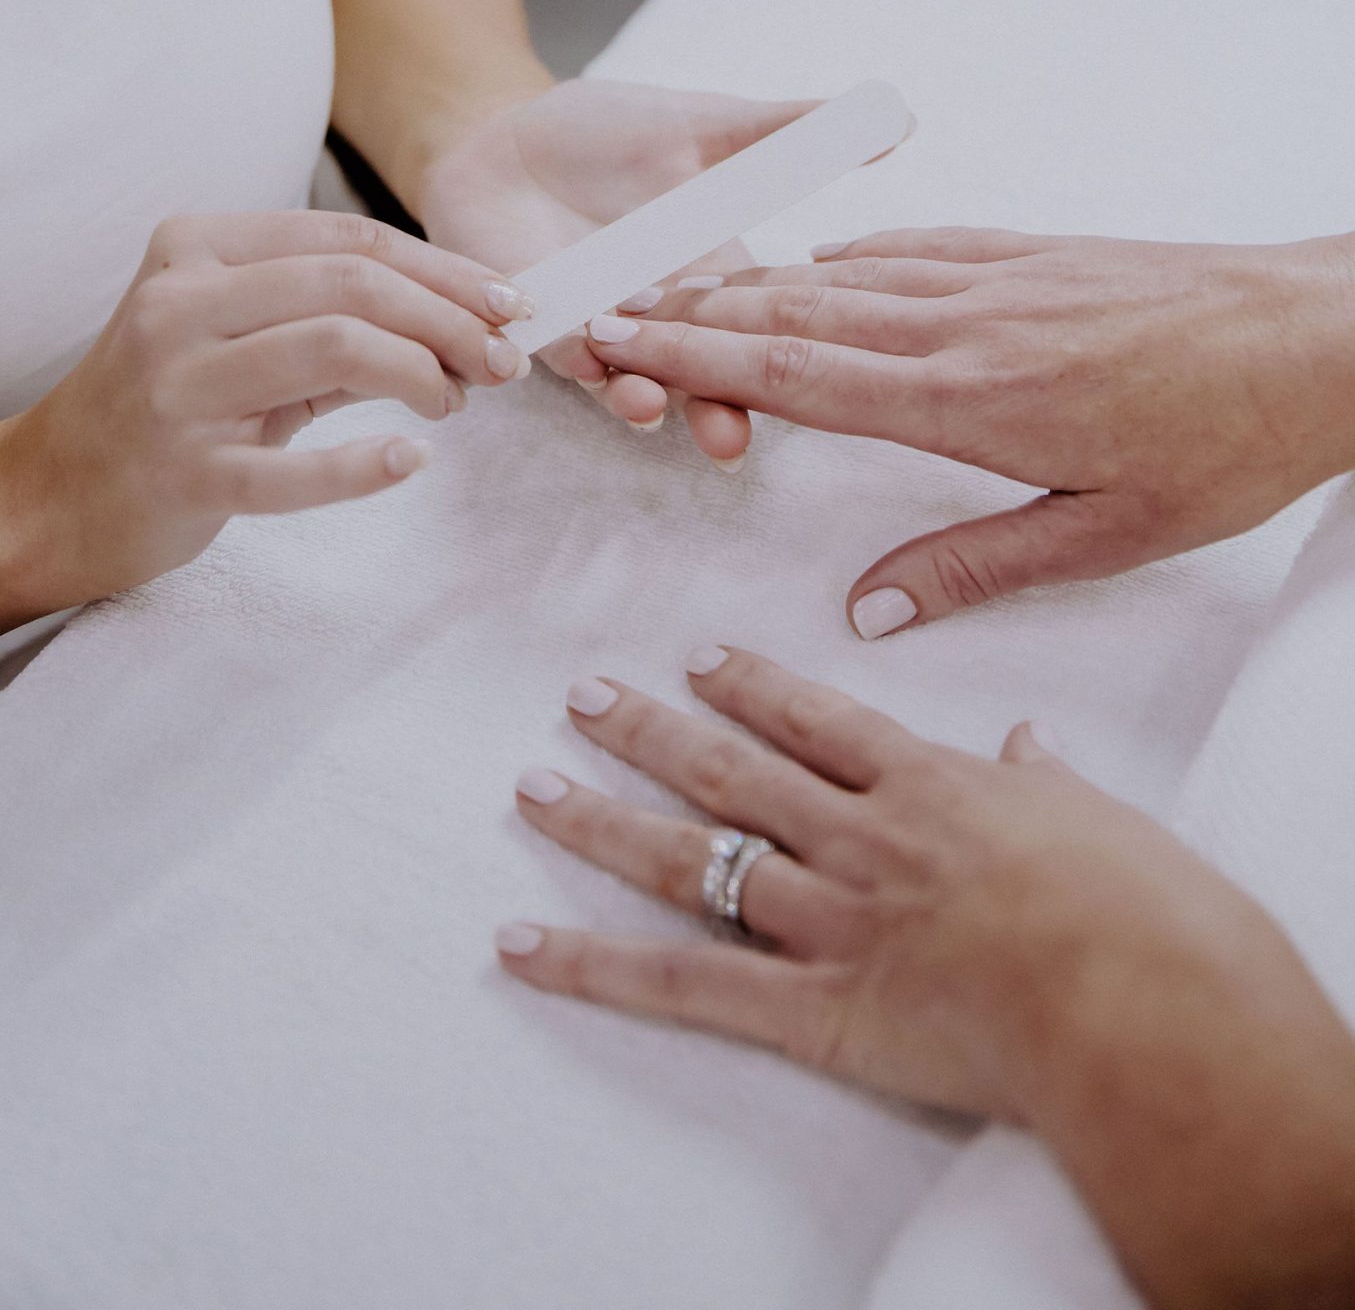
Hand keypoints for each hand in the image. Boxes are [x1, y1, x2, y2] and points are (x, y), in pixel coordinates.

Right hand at [0, 211, 528, 610]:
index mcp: (195, 248)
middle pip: (351, 282)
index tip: (509, 302)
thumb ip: (332, 317)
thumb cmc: (162, 406)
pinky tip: (409, 462)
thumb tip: (465, 321)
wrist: (45, 497)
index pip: (347, 237)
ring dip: (422, 372)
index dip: (444, 268)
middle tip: (505, 358)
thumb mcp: (235, 336)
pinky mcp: (181, 473)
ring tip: (456, 401)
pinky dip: (363, 465)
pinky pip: (290, 469)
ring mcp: (176, 388)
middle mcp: (179, 303)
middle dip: (450, 316)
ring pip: (334, 346)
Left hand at [417, 81, 817, 461]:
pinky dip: (560, 359)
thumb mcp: (705, 127)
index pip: (758, 329)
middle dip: (712, 410)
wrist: (506, 130)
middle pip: (697, 375)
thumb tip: (898, 116)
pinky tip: (572, 360)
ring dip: (634, 395)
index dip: (783, 362)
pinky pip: (546, 351)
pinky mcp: (530, 321)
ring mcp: (596, 324)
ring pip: (623, 375)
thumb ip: (788, 132)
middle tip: (729, 440)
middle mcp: (660, 314)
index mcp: (711, 275)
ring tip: (646, 405)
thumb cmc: (608, 133)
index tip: (815, 389)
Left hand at [498, 653, 1354, 1305]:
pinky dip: (597, 966)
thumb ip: (1044, 781)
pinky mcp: (815, 1008)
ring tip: (534, 786)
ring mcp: (829, 916)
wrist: (1137, 996)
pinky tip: (523, 943)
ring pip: (693, 855)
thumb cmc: (1140, 909)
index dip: (752, 684)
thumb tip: (1027, 743)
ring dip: (604, 822)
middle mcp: (859, 836)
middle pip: (733, 768)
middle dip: (652, 729)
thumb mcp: (1097, 818)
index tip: (701, 656)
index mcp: (926, 784)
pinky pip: (686, 984)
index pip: (818, 719)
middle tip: (584, 694)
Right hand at [576, 230, 1354, 629]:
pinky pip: (909, 249)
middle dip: (691, 312)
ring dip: (751, 284)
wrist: (1313, 333)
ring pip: (842, 278)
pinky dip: (842, 259)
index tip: (625, 345)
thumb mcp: (1110, 534)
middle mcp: (963, 328)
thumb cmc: (1227, 442)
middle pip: (794, 317)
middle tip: (608, 309)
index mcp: (970, 404)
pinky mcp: (1028, 254)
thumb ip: (977, 566)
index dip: (700, 364)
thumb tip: (869, 611)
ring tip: (679, 288)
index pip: (799, 380)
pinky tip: (815, 268)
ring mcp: (994, 278)